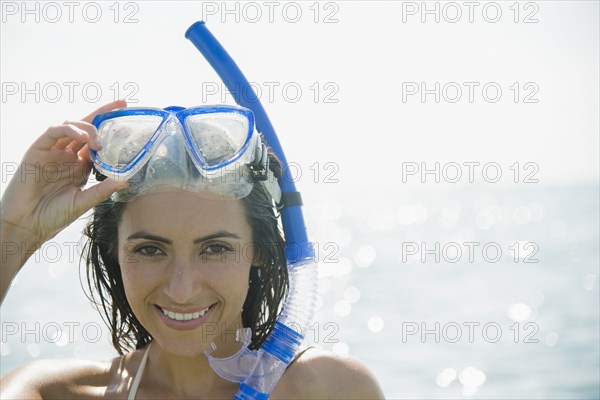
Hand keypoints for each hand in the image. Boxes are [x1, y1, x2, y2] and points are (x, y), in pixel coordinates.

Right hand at [1, 100, 129, 247]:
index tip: (126, 116)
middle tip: (121, 105)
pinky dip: (68, 130)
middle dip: (103, 114)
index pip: (97, 142)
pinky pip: (53, 133)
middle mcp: (67, 156)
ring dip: (87, 127)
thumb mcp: (84, 201)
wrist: (27, 225)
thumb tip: (127, 180)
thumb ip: (104, 189)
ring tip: (99, 141)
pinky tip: (82, 137)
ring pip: (71, 127)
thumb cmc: (53, 216)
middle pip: (86, 128)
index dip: (110, 129)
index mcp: (79, 166)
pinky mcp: (37, 151)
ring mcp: (52, 152)